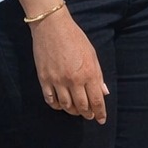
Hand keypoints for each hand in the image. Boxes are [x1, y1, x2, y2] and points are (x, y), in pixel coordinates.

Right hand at [30, 8, 107, 122]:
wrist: (52, 28)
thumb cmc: (76, 39)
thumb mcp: (92, 55)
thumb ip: (98, 75)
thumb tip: (104, 92)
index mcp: (89, 73)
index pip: (96, 100)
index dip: (100, 112)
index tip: (101, 120)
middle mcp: (73, 80)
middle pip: (82, 106)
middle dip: (87, 114)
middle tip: (90, 116)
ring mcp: (57, 81)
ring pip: (66, 106)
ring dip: (73, 112)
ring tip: (77, 112)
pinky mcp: (44, 80)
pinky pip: (50, 100)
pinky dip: (57, 106)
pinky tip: (61, 106)